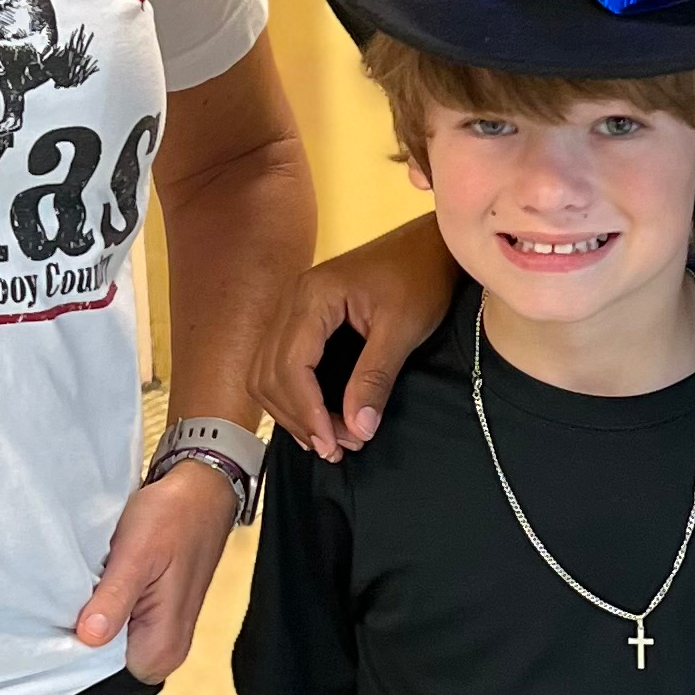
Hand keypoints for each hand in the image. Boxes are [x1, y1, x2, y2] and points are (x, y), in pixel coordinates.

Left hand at [74, 458, 241, 679]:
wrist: (201, 492)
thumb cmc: (173, 517)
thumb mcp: (137, 553)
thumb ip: (115, 600)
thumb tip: (89, 637)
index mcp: (165, 647)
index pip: (103, 674)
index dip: (80, 646)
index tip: (70, 613)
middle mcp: (167, 650)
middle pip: (105, 661)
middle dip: (87, 629)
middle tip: (84, 588)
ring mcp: (162, 636)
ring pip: (109, 643)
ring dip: (96, 615)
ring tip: (96, 580)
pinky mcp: (156, 619)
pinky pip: (118, 626)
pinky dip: (105, 605)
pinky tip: (104, 581)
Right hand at [254, 216, 455, 461]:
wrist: (427, 246)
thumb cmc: (419, 278)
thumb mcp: (403, 329)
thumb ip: (376, 378)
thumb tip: (358, 429)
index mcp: (312, 297)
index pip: (290, 365)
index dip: (306, 410)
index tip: (332, 443)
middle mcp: (291, 300)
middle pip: (269, 374)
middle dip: (298, 416)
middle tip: (335, 448)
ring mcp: (292, 308)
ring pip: (267, 373)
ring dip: (292, 410)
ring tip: (329, 439)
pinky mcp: (301, 319)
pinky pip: (279, 364)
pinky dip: (293, 395)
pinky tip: (318, 417)